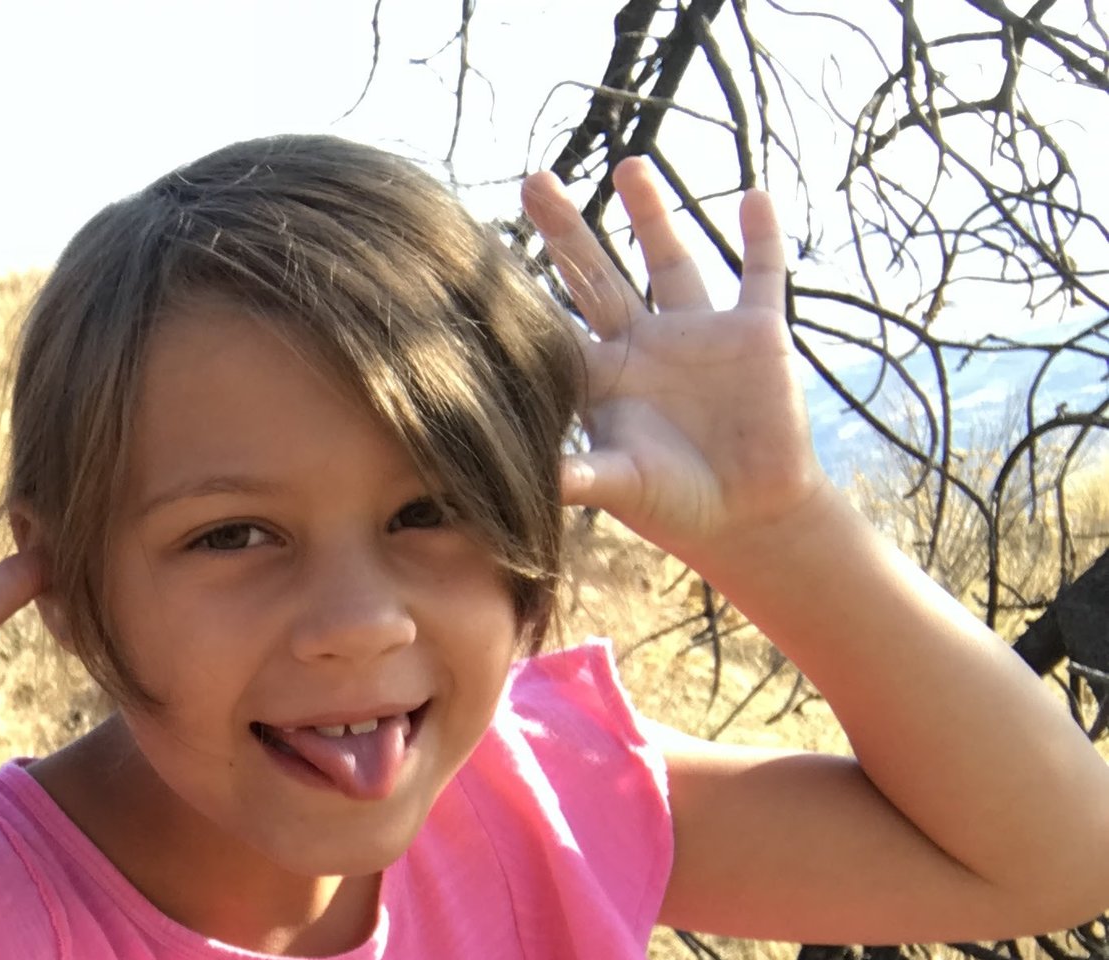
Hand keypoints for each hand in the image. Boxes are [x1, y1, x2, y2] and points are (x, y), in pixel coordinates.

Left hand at [522, 158, 829, 562]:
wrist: (749, 515)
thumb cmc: (675, 506)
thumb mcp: (621, 487)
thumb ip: (578, 477)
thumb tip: (524, 480)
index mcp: (604, 379)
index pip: (554, 326)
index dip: (521, 294)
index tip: (478, 254)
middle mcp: (645, 345)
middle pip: (597, 275)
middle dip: (566, 230)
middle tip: (533, 180)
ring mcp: (700, 333)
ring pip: (670, 259)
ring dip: (652, 213)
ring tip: (628, 164)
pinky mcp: (757, 333)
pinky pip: (762, 273)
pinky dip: (762, 237)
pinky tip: (753, 196)